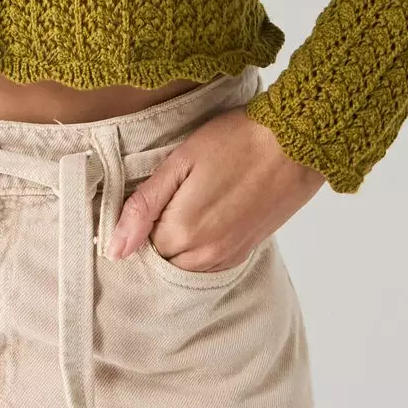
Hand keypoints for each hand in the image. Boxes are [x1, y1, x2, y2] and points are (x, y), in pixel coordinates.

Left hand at [104, 107, 325, 267]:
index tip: (158, 191)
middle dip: (159, 233)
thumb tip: (114, 250)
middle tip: (176, 193)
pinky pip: (210, 266)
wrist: (293, 143)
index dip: (144, 217)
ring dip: (180, 243)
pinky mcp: (245, 252)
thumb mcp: (180, 162)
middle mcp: (204, 254)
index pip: (140, 244)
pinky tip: (210, 215)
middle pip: (162, 258)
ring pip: (185, 266)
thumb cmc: (235, 141)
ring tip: (194, 201)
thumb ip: (143, 206)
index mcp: (182, 230)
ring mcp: (228, 256)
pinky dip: (202, 249)